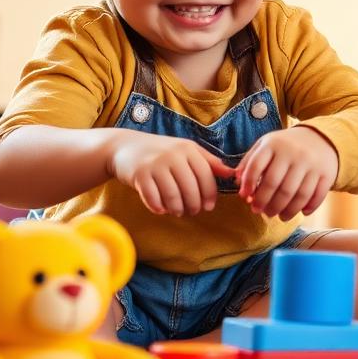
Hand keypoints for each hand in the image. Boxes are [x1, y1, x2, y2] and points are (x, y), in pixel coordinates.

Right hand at [109, 131, 235, 216]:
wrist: (125, 146)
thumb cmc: (162, 151)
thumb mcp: (187, 151)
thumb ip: (209, 162)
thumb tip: (232, 174)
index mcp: (188, 149)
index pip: (206, 175)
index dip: (210, 194)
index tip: (209, 206)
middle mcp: (173, 155)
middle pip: (190, 188)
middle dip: (194, 204)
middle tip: (193, 211)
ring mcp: (155, 164)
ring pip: (172, 195)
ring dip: (177, 208)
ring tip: (178, 212)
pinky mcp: (139, 175)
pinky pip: (152, 197)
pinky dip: (158, 207)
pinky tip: (161, 210)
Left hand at [237, 126, 339, 220]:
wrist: (321, 138)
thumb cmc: (285, 147)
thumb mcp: (266, 146)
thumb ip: (249, 163)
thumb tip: (239, 186)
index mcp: (274, 144)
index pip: (256, 167)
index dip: (248, 185)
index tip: (246, 198)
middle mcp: (293, 153)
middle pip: (275, 184)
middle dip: (264, 202)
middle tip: (259, 211)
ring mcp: (311, 163)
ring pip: (296, 194)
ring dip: (286, 210)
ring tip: (279, 217)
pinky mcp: (326, 173)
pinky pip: (316, 196)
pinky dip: (308, 208)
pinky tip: (301, 212)